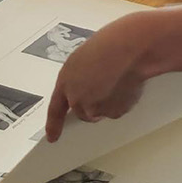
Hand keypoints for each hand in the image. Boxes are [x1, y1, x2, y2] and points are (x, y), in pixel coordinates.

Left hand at [44, 11, 163, 141]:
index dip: (54, 125)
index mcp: (65, 81)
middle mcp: (76, 98)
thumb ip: (80, 78)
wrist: (129, 49)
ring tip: (117, 79)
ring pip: (101, 113)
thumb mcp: (85, 59)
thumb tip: (87, 85)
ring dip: (108, 102)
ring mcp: (94, 107)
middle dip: (92, 104)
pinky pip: (117, 112)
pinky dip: (122, 103)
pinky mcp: (112, 112)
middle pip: (82, 112)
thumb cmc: (110, 45)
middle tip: (106, 85)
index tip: (52, 137)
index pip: (55, 109)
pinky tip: (125, 85)